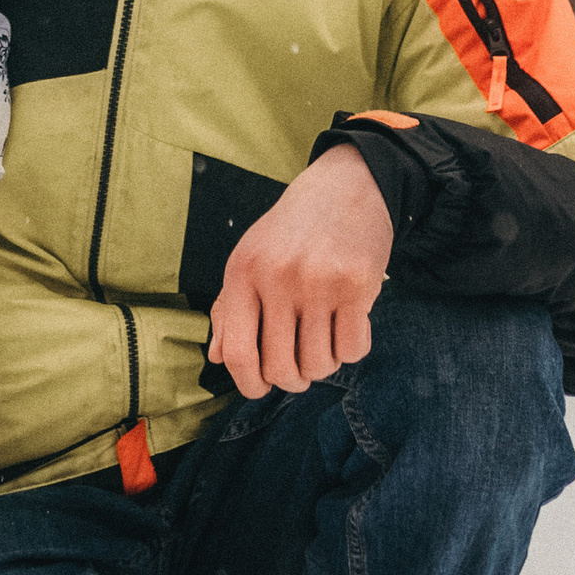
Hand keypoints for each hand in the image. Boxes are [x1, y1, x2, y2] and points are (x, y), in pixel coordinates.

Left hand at [206, 144, 393, 399]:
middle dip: (292, 380)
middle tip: (300, 370)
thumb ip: (229, 309)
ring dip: (324, 365)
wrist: (346, 187)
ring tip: (325, 342)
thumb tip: (217, 357)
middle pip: (280, 366)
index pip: (237, 352)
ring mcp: (319, 282)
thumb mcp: (250, 258)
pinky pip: (353, 350)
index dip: (247, 383)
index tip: (260, 387)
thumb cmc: (292, 231)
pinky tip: (350, 327)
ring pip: (319, 364)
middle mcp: (277, 278)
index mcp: (243, 272)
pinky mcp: (357, 285)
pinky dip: (351, 350)